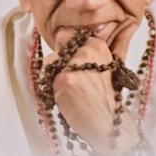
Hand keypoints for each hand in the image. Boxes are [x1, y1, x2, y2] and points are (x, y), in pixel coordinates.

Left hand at [50, 34, 140, 154]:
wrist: (109, 124)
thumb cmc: (106, 100)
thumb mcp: (108, 68)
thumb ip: (98, 50)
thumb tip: (106, 31)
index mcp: (97, 45)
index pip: (67, 35)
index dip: (66, 50)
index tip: (71, 63)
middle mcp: (86, 50)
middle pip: (57, 48)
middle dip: (60, 64)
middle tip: (75, 82)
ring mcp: (74, 64)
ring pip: (50, 62)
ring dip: (55, 76)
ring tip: (72, 91)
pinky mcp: (64, 79)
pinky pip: (46, 78)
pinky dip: (52, 90)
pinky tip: (67, 99)